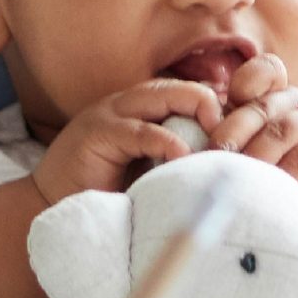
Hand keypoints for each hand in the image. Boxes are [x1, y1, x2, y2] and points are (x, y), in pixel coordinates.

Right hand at [30, 79, 224, 206]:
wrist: (53, 209)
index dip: (222, 111)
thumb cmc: (108, 194)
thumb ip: (182, 157)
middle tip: (236, 140)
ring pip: (168, 96)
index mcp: (146, 109)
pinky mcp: (98, 133)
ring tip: (217, 148)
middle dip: (217, 109)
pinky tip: (184, 158)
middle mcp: (131, 103)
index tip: (244, 138)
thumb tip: (231, 161)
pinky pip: (142, 130)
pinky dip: (168, 143)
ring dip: (199, 119)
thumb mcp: (153, 170)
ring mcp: (112, 113)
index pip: (194, 94)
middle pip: (188, 88)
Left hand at [204, 55, 297, 224]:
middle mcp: (294, 102)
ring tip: (236, 176)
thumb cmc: (280, 171)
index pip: (263, 72)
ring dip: (255, 155)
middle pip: (261, 106)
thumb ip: (232, 139)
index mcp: (272, 95)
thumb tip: (188, 150)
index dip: (244, 83)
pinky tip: (268, 189)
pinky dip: (282, 173)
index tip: (221, 110)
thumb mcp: (253, 149)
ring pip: (279, 131)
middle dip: (232, 130)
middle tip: (213, 154)